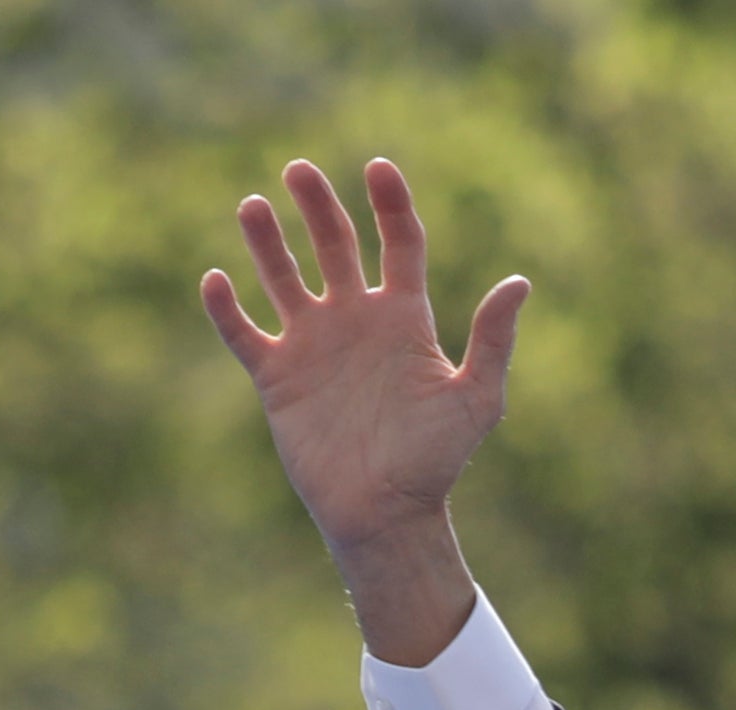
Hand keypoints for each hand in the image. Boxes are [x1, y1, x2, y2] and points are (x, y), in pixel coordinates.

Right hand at [200, 153, 525, 665]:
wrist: (387, 515)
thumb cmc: (436, 462)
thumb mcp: (475, 399)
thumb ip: (492, 341)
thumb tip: (518, 282)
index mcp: (404, 317)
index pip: (399, 242)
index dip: (390, 204)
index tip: (378, 169)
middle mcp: (356, 320)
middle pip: (335, 245)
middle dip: (318, 206)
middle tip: (298, 170)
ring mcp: (314, 345)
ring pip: (284, 277)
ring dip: (266, 241)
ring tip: (253, 204)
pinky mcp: (278, 378)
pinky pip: (243, 334)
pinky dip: (226, 309)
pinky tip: (216, 279)